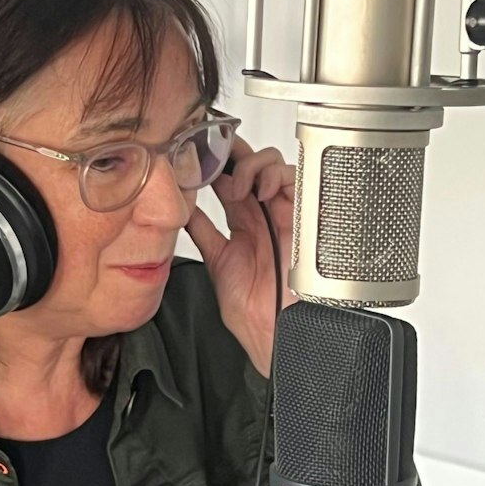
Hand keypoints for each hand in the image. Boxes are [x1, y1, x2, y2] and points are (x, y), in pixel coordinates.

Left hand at [185, 135, 295, 375]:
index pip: (230, 180)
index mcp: (244, 225)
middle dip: (234, 153)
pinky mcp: (302, 219)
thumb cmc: (254, 309)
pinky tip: (259, 189)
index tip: (197, 157)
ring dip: (252, 165)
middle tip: (215, 154)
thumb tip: (181, 207)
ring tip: (236, 185)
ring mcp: (284, 215)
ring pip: (274, 166)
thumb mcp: (217, 260)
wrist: (275, 333)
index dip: (215, 164)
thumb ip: (203, 231)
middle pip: (253, 165)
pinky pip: (296, 182)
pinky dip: (276, 175)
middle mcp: (265, 216)